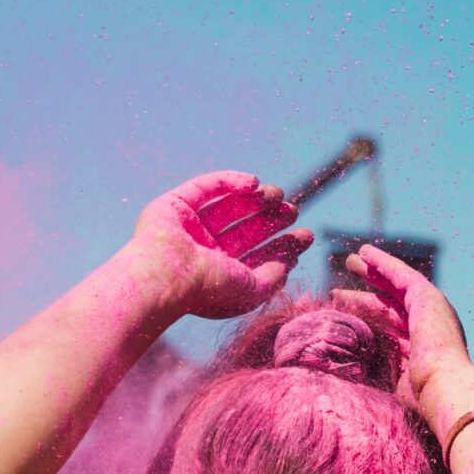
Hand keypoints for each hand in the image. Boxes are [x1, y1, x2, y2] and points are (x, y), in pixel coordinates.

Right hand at [121, 171, 310, 321]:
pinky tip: (254, 183)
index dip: (282, 246)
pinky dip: (230, 182)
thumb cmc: (210, 290)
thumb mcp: (253, 290)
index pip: (255, 256)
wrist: (168, 276)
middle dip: (270, 219)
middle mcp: (201, 253)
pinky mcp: (172, 206)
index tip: (306, 236)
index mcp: (218, 277)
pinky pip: (205, 188)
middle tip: (294, 210)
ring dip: (255, 199)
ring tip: (279, 195)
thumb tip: (290, 262)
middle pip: (243, 229)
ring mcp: (186, 229)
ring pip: (227, 207)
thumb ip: (273, 276)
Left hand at [333, 244, 473, 448]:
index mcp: (423, 351)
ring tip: (352, 260)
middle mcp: (430, 329)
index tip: (343, 310)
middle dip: (368, 293)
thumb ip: (374, 372)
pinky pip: (402, 276)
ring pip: (397, 287)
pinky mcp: (429, 298)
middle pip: (392, 306)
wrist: (445, 391)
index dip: (366, 318)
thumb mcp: (390, 383)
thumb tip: (343, 373)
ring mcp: (432, 312)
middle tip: (345, 286)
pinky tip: (366, 254)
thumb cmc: (419, 400)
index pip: (390, 328)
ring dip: (374, 272)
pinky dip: (384, 264)